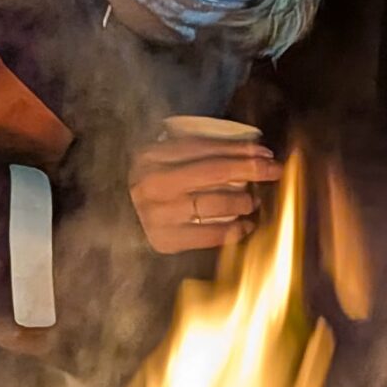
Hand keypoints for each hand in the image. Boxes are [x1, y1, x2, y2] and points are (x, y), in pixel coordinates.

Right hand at [129, 137, 282, 253]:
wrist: (112, 222)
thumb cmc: (145, 187)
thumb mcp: (159, 161)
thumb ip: (192, 154)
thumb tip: (247, 152)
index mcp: (151, 155)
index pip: (204, 147)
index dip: (238, 149)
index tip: (263, 152)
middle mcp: (154, 182)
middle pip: (214, 171)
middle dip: (250, 169)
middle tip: (274, 170)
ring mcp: (159, 213)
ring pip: (215, 202)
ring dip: (242, 200)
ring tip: (253, 201)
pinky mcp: (165, 239)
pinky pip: (209, 234)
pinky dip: (232, 230)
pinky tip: (245, 226)